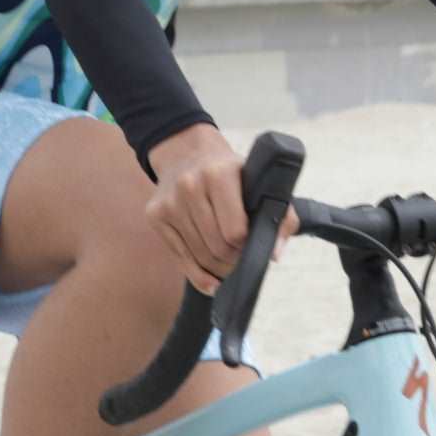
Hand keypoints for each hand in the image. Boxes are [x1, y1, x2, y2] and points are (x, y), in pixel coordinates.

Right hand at [141, 124, 292, 296]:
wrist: (185, 152)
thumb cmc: (228, 172)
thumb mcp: (257, 181)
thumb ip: (280, 215)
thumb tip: (274, 253)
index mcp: (219, 175)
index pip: (235, 232)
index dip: (248, 246)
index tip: (253, 245)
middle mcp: (189, 186)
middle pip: (217, 247)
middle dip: (234, 261)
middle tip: (242, 260)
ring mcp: (169, 202)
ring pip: (200, 256)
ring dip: (219, 269)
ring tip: (230, 266)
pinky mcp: (155, 215)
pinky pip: (180, 259)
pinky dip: (199, 276)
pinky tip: (212, 283)